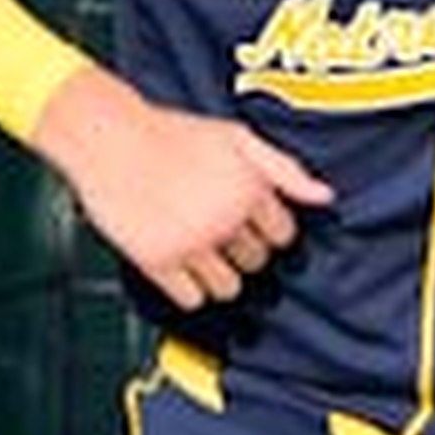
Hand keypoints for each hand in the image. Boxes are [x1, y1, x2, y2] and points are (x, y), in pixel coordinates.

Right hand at [32, 71, 332, 316]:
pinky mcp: (158, 261)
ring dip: (217, 275)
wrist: (109, 137)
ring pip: (228, 288)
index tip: (245, 222)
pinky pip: (192, 300)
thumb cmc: (172, 134)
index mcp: (249, 189)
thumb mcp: (236, 137)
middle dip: (240, 250)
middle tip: (212, 228)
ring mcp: (191, 243)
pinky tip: (177, 263)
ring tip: (195, 247)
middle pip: (256, 263)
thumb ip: (283, 168)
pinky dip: (188, 289)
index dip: (266, 230)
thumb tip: (325, 197)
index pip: (283, 236)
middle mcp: (225, 219)